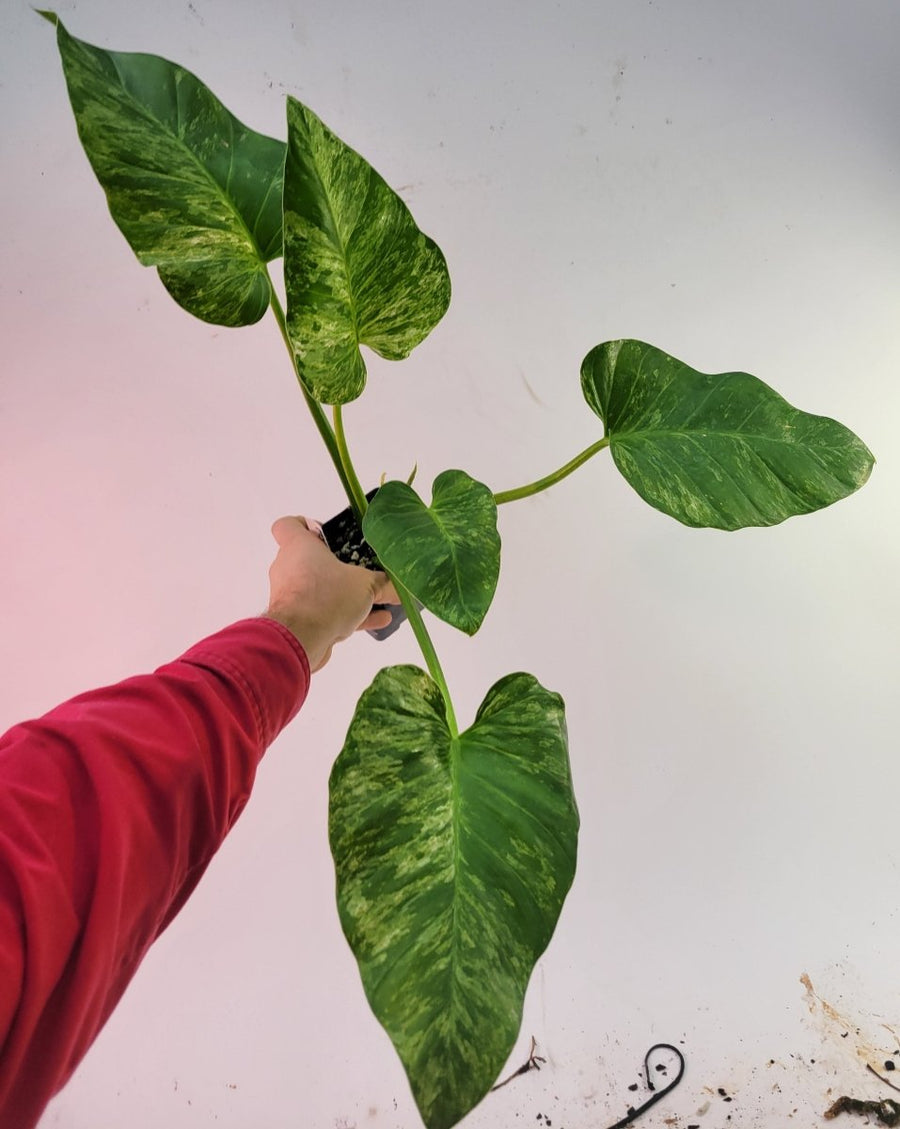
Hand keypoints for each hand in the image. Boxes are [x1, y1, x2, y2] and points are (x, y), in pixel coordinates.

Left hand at [263, 515, 399, 671]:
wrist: (300, 639)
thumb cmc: (326, 596)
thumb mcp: (366, 584)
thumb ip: (384, 584)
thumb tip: (401, 587)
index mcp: (299, 547)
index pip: (289, 525)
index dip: (306, 526)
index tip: (326, 534)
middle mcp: (289, 568)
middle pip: (311, 560)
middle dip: (338, 567)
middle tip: (361, 569)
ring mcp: (291, 596)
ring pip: (321, 589)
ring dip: (347, 595)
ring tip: (378, 600)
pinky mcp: (297, 621)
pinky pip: (324, 612)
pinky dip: (347, 615)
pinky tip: (378, 621)